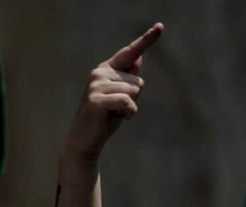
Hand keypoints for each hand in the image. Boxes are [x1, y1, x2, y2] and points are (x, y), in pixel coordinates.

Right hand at [63, 23, 162, 159]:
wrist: (85, 141)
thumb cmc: (104, 119)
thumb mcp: (121, 97)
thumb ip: (128, 78)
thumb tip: (138, 57)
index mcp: (106, 69)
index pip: (130, 52)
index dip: (146, 39)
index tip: (160, 26)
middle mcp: (100, 73)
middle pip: (138, 80)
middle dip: (133, 99)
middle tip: (115, 110)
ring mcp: (96, 85)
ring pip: (134, 90)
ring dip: (129, 107)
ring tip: (112, 114)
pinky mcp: (96, 100)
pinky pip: (127, 101)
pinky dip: (128, 113)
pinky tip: (116, 118)